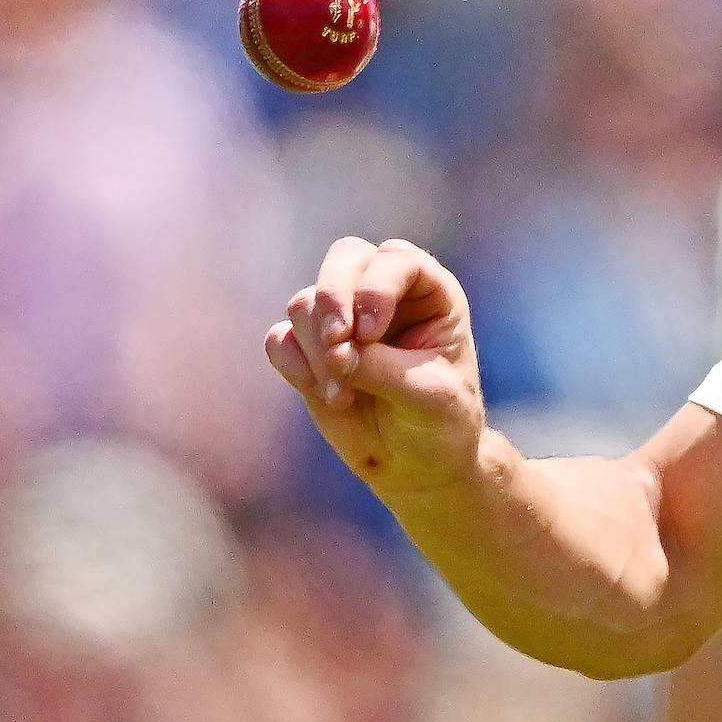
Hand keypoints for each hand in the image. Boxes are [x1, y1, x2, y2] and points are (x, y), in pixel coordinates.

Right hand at [265, 237, 487, 496]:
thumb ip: (383, 368)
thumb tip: (334, 353)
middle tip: (337, 343)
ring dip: (317, 349)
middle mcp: (383, 293)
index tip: (370, 333)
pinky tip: (328, 396)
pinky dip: (295, 366)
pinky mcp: (309, 351)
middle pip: (344, 258)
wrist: (418, 463)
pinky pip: (280, 339)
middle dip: (333, 298)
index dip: (375, 288)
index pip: (395, 259)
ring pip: (306, 303)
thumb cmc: (441, 422)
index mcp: (430, 292)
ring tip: (345, 395)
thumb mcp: (428, 397)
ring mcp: (343, 319)